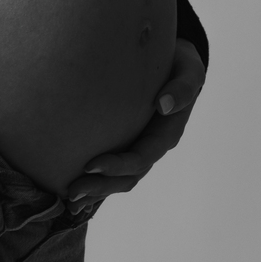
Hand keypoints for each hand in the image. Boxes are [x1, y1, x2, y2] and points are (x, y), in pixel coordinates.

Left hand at [64, 38, 205, 212]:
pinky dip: (95, 182)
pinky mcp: (126, 142)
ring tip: (70, 198)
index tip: (90, 166)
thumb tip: (164, 105)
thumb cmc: (181, 65)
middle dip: (101, 187)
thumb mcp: (189, 72)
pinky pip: (111, 168)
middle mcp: (152, 146)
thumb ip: (182, 88)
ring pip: (118, 179)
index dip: (117, 165)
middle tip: (73, 192)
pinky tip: (72, 190)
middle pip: (128, 176)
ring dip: (96, 191)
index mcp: (167, 133)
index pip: (141, 157)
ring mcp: (138, 147)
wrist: (174, 62)